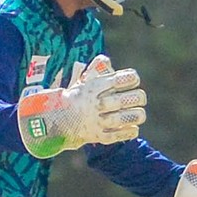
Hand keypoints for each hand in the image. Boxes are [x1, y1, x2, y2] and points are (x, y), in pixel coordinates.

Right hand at [17, 55, 146, 158]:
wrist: (55, 120)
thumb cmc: (76, 98)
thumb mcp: (82, 82)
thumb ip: (95, 70)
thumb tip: (105, 60)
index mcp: (91, 88)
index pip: (116, 80)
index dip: (130, 78)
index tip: (134, 79)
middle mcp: (94, 105)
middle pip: (121, 101)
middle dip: (137, 98)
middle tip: (141, 97)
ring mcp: (95, 122)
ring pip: (122, 119)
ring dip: (136, 115)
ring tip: (140, 113)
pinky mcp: (97, 136)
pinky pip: (117, 135)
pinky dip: (129, 132)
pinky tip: (134, 128)